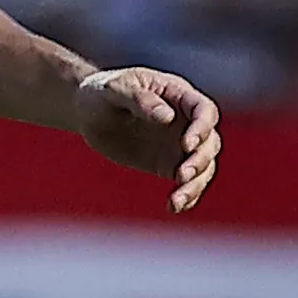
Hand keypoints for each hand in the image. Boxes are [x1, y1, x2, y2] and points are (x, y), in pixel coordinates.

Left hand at [73, 66, 221, 213]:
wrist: (88, 111)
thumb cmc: (102, 92)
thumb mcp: (115, 89)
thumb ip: (140, 100)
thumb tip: (167, 118)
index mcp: (178, 94)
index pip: (204, 110)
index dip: (202, 128)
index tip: (186, 145)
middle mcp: (186, 121)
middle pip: (210, 142)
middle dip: (200, 161)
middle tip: (181, 175)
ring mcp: (179, 145)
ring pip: (203, 167)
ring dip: (195, 185)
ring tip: (176, 200)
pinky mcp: (168, 165)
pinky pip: (187, 183)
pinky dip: (185, 197)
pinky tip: (173, 207)